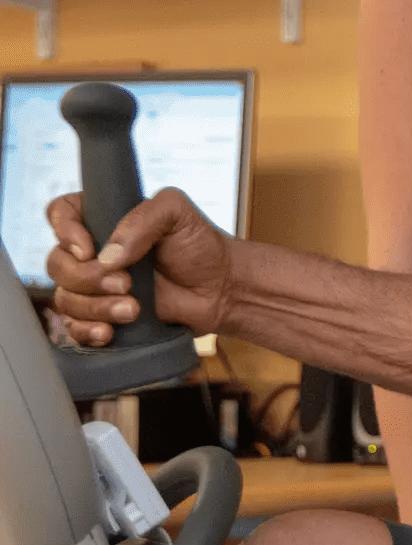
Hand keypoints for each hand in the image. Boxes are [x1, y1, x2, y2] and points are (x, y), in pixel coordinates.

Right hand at [45, 188, 234, 343]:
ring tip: (134, 309)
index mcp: (105, 218)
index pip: (61, 213)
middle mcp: (93, 251)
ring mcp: (95, 286)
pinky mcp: (102, 316)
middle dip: (88, 278)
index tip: (89, 249)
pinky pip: (73, 327)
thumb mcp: (178, 214)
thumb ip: (143, 218)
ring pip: (65, 299)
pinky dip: (87, 331)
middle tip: (127, 283)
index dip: (65, 231)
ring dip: (96, 307)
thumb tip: (108, 255)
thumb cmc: (200, 245)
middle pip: (57, 264)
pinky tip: (110, 332)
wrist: (220, 289)